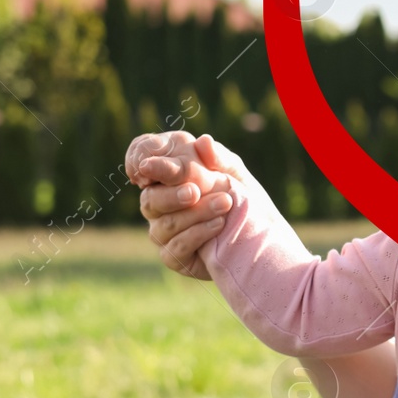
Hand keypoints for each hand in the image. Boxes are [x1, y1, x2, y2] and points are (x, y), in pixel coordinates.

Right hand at [131, 133, 248, 280]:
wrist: (257, 231)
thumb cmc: (240, 194)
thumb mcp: (235, 172)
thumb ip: (219, 157)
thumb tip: (204, 142)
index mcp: (166, 171)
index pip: (140, 158)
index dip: (140, 158)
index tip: (149, 165)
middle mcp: (156, 201)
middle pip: (150, 198)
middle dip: (172, 194)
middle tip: (196, 191)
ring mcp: (161, 230)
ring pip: (166, 223)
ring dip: (196, 213)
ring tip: (225, 204)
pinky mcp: (172, 255)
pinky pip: (177, 247)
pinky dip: (199, 233)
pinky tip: (219, 224)